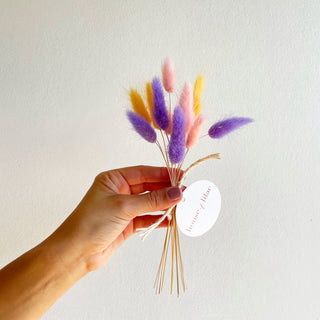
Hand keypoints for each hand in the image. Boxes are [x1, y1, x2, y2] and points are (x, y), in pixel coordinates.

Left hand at [50, 165, 182, 271]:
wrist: (76, 253)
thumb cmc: (91, 223)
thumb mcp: (124, 207)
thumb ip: (152, 200)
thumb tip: (176, 192)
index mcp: (114, 179)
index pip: (143, 172)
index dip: (163, 173)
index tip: (181, 175)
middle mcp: (119, 191)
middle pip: (148, 187)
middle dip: (166, 190)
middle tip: (185, 192)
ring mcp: (124, 208)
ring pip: (149, 203)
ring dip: (164, 205)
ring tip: (181, 205)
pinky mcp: (127, 224)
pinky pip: (147, 218)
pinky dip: (158, 219)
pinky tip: (170, 220)